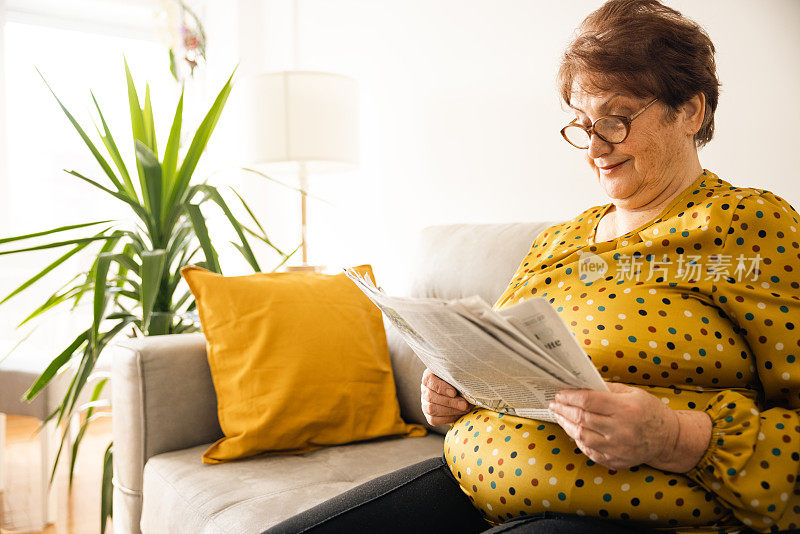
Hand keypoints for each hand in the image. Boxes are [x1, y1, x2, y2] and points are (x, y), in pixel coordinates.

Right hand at [420, 368, 471, 425]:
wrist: (461, 393)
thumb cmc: (459, 381)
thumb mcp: (458, 376)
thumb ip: (459, 378)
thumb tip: (466, 386)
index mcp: (429, 376)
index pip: (430, 380)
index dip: (441, 388)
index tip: (454, 393)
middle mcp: (425, 389)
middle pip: (431, 396)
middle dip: (450, 402)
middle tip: (464, 404)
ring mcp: (425, 403)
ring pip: (432, 409)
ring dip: (451, 411)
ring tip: (465, 409)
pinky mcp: (429, 415)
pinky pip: (434, 420)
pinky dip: (448, 418)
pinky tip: (459, 415)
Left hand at [548, 382, 681, 469]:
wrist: (668, 439)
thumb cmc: (649, 411)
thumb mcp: (633, 393)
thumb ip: (607, 389)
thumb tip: (580, 384)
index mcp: (625, 408)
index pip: (588, 401)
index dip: (570, 396)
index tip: (560, 393)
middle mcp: (621, 429)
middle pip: (582, 418)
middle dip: (564, 409)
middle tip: (554, 403)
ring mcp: (618, 448)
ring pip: (582, 436)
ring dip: (566, 424)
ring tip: (559, 416)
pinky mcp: (616, 460)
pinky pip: (589, 450)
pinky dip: (578, 439)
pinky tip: (573, 430)